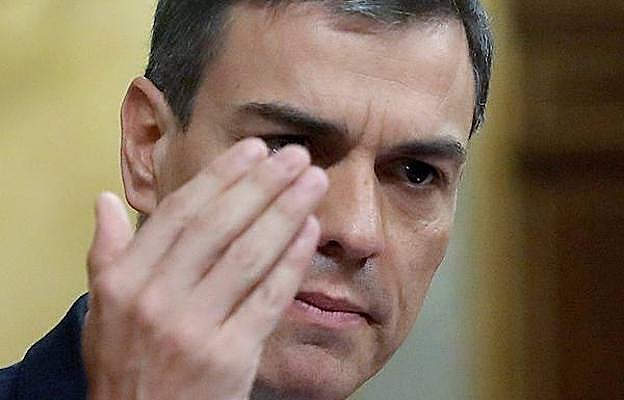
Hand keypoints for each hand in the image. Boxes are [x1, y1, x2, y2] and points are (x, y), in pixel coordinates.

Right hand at [83, 138, 327, 399]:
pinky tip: (310, 232)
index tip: (253, 149)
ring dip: (286, 212)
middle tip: (296, 155)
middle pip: (220, 226)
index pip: (180, 213)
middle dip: (263, 184)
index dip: (221, 177)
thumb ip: (105, 254)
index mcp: (124, 280)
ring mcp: (194, 328)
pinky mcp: (230, 357)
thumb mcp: (100, 311)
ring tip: (314, 181)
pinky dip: (292, 262)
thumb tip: (103, 201)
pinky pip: (268, 298)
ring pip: (249, 255)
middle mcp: (157, 298)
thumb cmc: (125, 365)